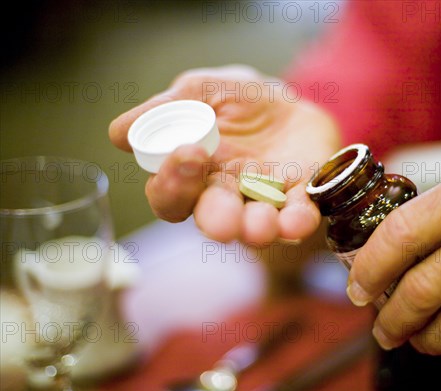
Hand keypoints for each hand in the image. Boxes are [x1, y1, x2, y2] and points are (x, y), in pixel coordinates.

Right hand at [109, 65, 339, 242]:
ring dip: (256, 229)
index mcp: (193, 173)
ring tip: (261, 225)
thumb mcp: (201, 91)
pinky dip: (298, 221)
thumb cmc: (236, 101)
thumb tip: (119, 133)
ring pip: (254, 226)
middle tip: (222, 220)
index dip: (173, 184)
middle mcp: (225, 195)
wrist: (289, 103)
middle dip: (216, 220)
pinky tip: (297, 221)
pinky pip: (299, 216)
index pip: (171, 195)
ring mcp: (264, 201)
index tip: (190, 153)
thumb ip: (165, 111)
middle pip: (211, 218)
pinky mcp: (300, 199)